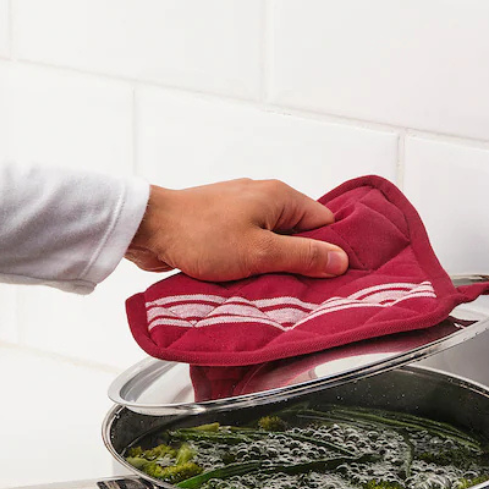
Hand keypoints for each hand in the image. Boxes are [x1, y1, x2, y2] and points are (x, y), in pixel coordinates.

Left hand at [126, 179, 348, 281]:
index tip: (333, 279)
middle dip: (300, 262)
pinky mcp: (221, 227)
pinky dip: (251, 264)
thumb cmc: (201, 236)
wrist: (148, 230)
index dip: (330, 251)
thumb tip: (340, 260)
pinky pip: (248, 247)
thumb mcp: (260, 252)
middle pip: (299, 234)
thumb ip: (302, 256)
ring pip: (272, 243)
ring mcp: (240, 212)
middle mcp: (263, 199)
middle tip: (303, 292)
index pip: (324, 223)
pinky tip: (249, 284)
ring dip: (272, 266)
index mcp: (279, 196)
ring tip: (275, 292)